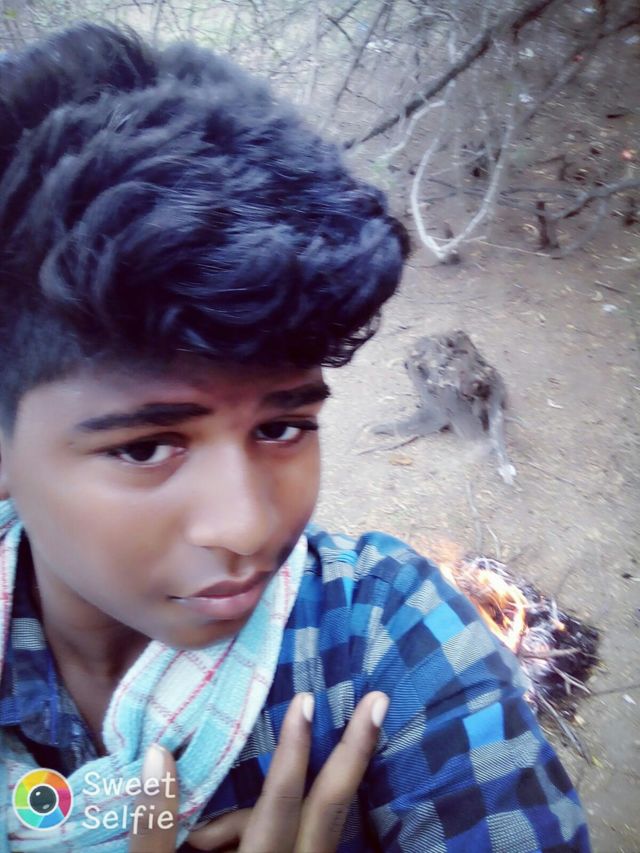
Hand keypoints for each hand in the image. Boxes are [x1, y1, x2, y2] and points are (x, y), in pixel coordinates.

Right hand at [128, 690, 388, 852]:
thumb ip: (155, 826)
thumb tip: (160, 754)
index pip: (279, 803)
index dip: (293, 751)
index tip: (307, 700)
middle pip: (330, 808)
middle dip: (355, 752)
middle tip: (378, 702)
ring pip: (315, 827)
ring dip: (299, 796)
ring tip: (198, 844)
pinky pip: (305, 845)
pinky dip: (288, 824)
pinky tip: (217, 847)